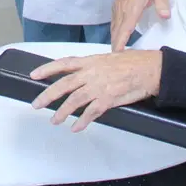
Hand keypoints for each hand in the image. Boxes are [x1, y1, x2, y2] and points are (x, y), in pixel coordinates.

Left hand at [30, 50, 163, 132]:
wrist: (151, 69)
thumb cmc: (134, 62)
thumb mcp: (110, 58)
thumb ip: (94, 66)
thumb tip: (84, 73)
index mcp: (91, 61)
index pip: (64, 63)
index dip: (47, 69)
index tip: (34, 75)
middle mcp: (92, 73)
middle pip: (64, 84)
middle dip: (48, 95)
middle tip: (37, 104)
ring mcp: (99, 86)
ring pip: (74, 100)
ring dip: (62, 112)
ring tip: (55, 120)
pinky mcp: (109, 99)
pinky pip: (91, 112)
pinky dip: (82, 121)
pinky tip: (76, 127)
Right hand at [110, 0, 171, 50]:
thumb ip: (162, 3)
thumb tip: (165, 16)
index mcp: (132, 4)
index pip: (125, 27)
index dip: (121, 42)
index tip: (117, 55)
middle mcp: (122, 7)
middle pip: (116, 31)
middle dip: (115, 46)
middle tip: (115, 64)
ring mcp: (118, 6)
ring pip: (114, 27)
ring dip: (114, 41)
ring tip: (115, 56)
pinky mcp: (117, 5)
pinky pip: (114, 22)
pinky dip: (114, 33)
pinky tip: (117, 41)